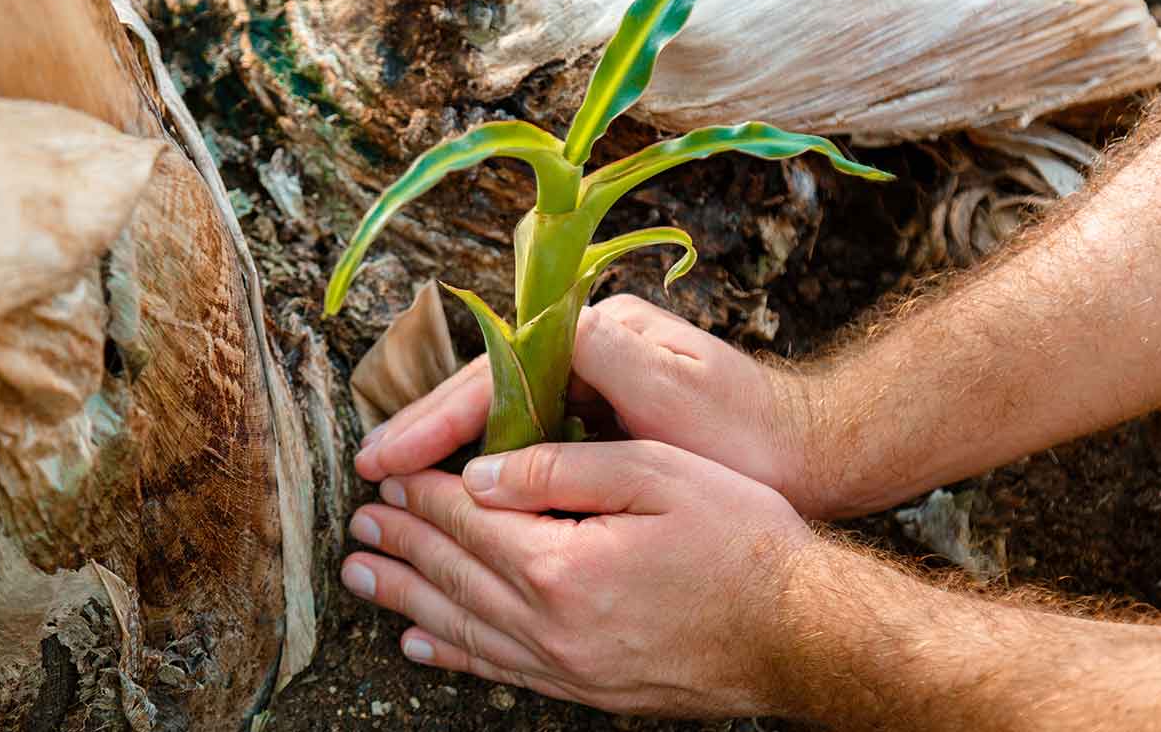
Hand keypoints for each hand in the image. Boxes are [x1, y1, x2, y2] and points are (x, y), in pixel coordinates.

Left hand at [340, 439, 813, 715]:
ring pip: (462, 627)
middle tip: (357, 524)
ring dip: (407, 597)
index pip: (469, 520)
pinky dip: (453, 652)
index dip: (424, 494)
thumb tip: (482, 473)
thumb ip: (563, 470)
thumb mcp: (659, 475)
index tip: (388, 476)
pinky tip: (422, 642)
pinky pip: (499, 670)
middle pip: (453, 576)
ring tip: (362, 577)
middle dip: (401, 544)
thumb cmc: (743, 541)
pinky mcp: (587, 689)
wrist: (803, 633)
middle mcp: (552, 626)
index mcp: (562, 565)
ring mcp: (568, 667)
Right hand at [354, 294, 831, 514]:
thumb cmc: (747, 432)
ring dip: (450, 455)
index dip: (434, 419)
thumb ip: (607, 359)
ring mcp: (591, 385)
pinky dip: (491, 472)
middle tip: (371, 476)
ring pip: (500, 420)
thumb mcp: (677, 392)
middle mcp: (584, 350)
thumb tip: (534, 339)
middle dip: (427, 434)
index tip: (387, 456)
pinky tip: (459, 499)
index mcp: (594, 330)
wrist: (809, 455)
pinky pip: (528, 443)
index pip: (493, 375)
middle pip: (486, 394)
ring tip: (395, 489)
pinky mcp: (601, 422)